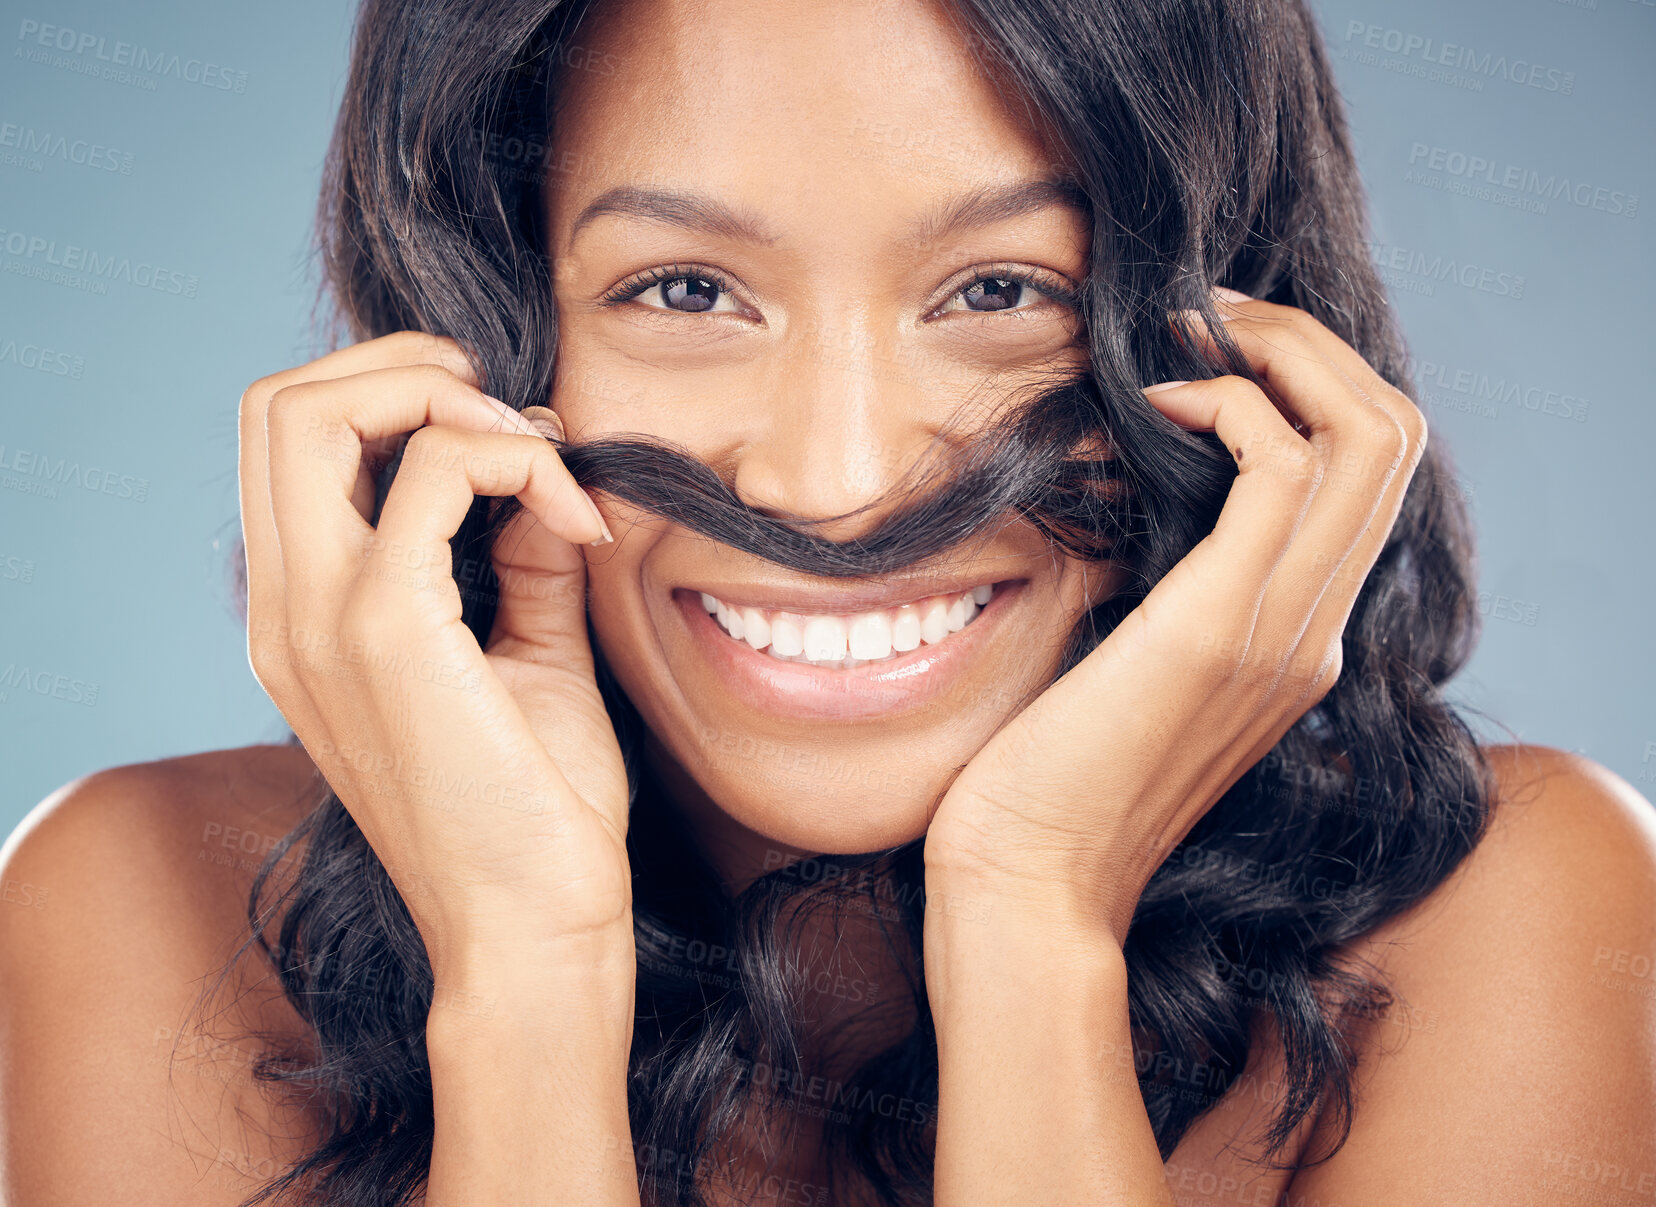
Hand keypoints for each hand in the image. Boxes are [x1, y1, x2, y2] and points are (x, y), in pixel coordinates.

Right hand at [238, 331, 631, 981]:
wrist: (534, 925)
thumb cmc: (535, 809)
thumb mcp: (525, 656)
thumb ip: (517, 559)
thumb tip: (541, 472)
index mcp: (305, 618)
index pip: (286, 444)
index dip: (392, 398)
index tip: (511, 443)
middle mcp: (286, 611)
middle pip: (274, 403)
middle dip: (399, 366)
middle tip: (508, 412)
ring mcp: (318, 618)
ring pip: (310, 410)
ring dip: (440, 395)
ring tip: (536, 451)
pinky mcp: (383, 630)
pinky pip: (428, 472)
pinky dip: (509, 458)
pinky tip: (574, 515)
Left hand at [923, 290, 1427, 943]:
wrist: (1027, 884)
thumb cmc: (1045, 778)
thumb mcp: (1123, 667)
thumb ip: (1160, 592)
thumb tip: (1127, 488)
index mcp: (1294, 642)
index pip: (1365, 479)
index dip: (1311, 387)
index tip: (1214, 351)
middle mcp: (1312, 633)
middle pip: (1390, 438)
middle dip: (1310, 345)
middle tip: (1214, 318)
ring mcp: (1281, 634)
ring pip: (1364, 438)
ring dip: (1283, 354)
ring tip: (1195, 335)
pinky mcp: (1219, 630)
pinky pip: (1282, 471)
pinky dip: (1231, 407)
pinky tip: (1156, 405)